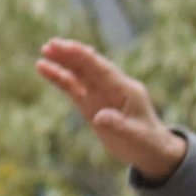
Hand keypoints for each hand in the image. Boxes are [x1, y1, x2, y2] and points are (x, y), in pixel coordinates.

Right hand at [35, 39, 187, 180]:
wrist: (151, 150)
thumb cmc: (146, 143)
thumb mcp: (135, 137)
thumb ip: (118, 126)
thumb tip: (99, 117)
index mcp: (125, 90)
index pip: (101, 69)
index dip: (84, 57)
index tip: (67, 47)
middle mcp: (112, 87)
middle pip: (89, 66)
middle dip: (70, 55)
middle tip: (50, 44)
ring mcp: (101, 94)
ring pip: (80, 74)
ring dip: (63, 62)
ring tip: (44, 51)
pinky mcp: (92, 104)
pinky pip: (74, 88)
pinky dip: (61, 78)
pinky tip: (46, 69)